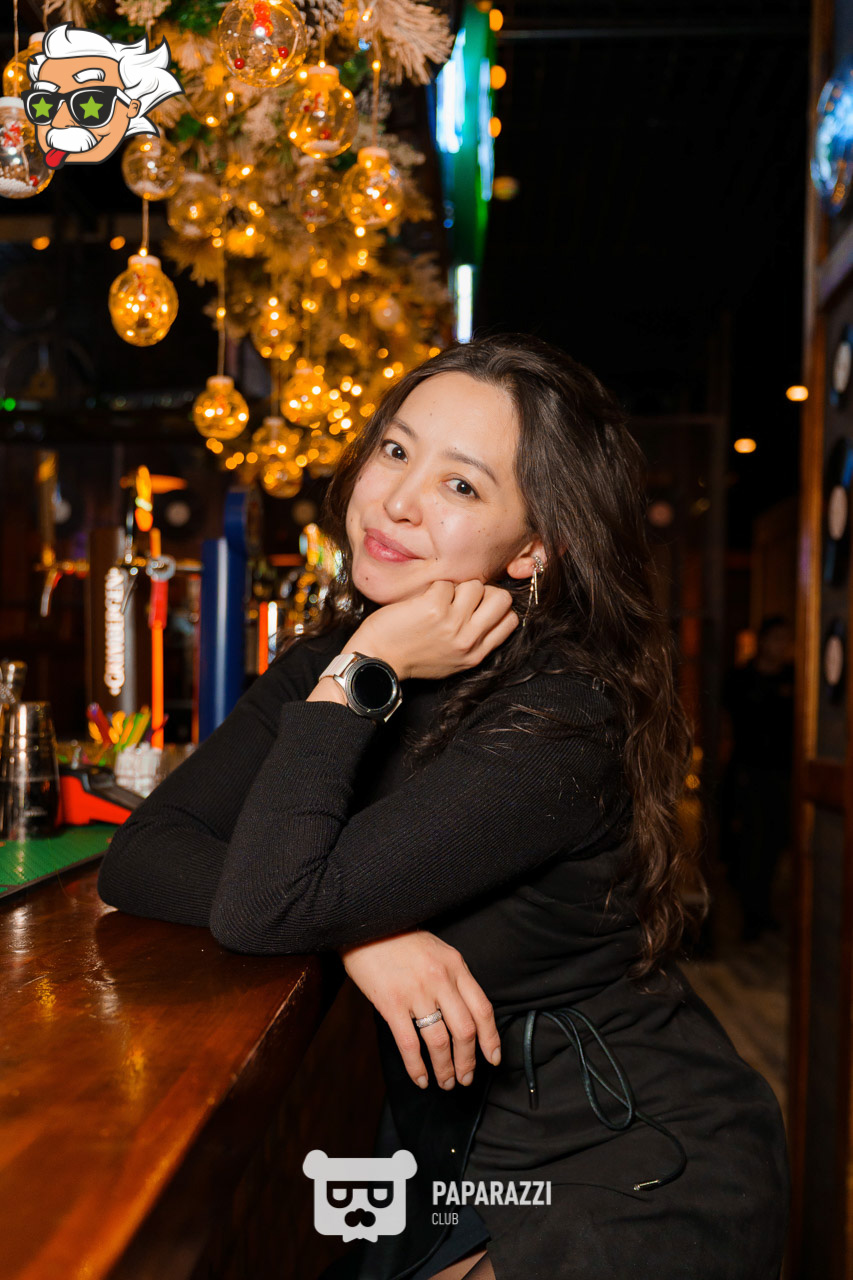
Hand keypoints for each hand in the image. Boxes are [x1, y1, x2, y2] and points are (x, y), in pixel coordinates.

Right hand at [338, 929, 501, 1089]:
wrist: (366, 923)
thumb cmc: (400, 938)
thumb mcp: (437, 950)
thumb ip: (452, 979)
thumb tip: (464, 1016)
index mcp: (456, 965)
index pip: (482, 1009)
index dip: (490, 1039)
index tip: (493, 1058)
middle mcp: (440, 979)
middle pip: (465, 1030)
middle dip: (468, 1061)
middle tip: (465, 1078)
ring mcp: (416, 991)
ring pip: (439, 1041)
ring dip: (445, 1068)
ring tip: (445, 1082)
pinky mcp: (391, 1002)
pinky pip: (409, 1044)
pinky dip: (417, 1067)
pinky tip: (420, 1079)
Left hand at [350, 579, 518, 680]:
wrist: (378, 659)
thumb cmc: (412, 657)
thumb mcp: (453, 661)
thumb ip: (474, 641)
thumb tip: (488, 612)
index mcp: (476, 654)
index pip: (510, 620)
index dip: (497, 607)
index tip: (479, 606)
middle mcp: (468, 640)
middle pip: (502, 598)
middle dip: (485, 592)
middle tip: (463, 598)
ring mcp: (452, 623)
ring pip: (475, 585)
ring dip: (457, 587)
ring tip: (439, 600)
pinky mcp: (433, 607)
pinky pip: (446, 582)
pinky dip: (433, 588)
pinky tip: (421, 602)